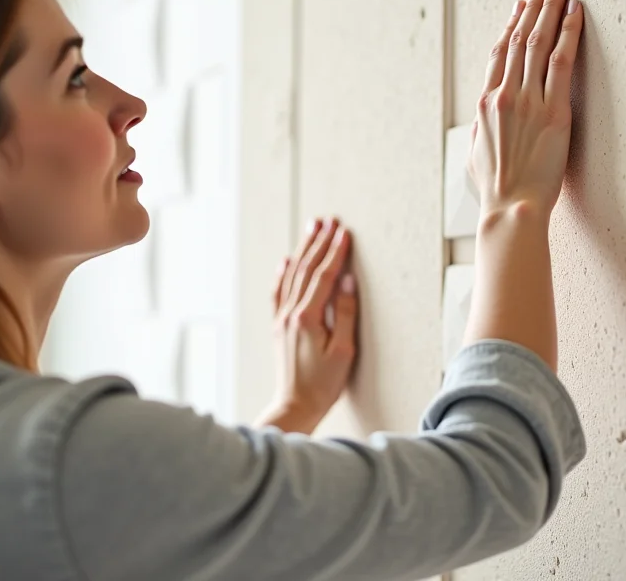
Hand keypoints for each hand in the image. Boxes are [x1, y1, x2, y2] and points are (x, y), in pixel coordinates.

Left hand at [256, 217, 356, 434]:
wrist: (295, 406)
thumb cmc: (323, 385)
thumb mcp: (343, 351)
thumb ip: (345, 313)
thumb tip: (346, 281)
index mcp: (308, 318)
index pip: (324, 275)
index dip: (336, 252)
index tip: (344, 232)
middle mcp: (292, 314)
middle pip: (306, 269)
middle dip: (319, 242)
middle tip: (328, 220)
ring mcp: (282, 320)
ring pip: (292, 276)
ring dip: (303, 250)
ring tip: (311, 229)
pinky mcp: (279, 328)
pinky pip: (279, 293)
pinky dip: (283, 274)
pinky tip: (286, 261)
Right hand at [469, 0, 582, 218]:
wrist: (513, 207)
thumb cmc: (496, 190)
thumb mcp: (474, 155)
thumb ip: (479, 130)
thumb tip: (481, 121)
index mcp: (485, 104)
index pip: (499, 52)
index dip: (512, 24)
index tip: (522, 5)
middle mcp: (505, 95)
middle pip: (520, 37)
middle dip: (534, 4)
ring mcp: (529, 101)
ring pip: (539, 41)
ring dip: (551, 7)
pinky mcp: (554, 111)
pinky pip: (562, 61)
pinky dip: (568, 32)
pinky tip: (576, 12)